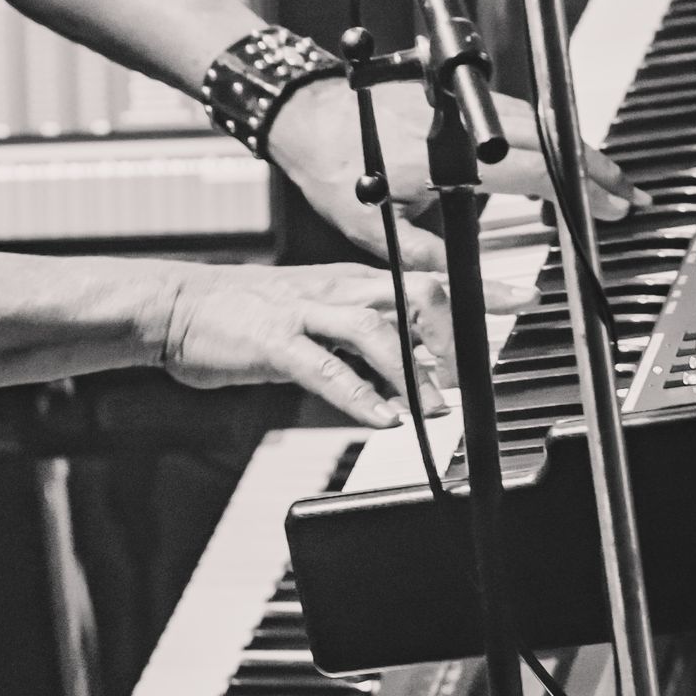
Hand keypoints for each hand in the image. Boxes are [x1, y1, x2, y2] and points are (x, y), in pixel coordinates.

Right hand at [162, 262, 453, 429]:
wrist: (175, 306)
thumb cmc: (241, 315)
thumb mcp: (313, 318)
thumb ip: (362, 340)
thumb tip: (411, 367)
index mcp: (349, 282)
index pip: (425, 277)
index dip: (476, 288)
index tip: (520, 297)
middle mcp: (335, 290)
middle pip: (413, 296)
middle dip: (453, 335)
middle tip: (472, 374)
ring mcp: (304, 313)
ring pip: (376, 330)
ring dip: (412, 371)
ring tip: (434, 407)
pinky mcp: (275, 343)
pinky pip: (326, 369)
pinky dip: (360, 396)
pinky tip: (382, 418)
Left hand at [264, 75, 644, 272]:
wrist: (307, 113)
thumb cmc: (333, 166)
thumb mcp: (376, 229)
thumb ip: (431, 258)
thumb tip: (479, 284)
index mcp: (444, 157)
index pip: (529, 169)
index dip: (576, 188)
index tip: (607, 205)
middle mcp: (459, 123)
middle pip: (546, 138)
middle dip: (594, 168)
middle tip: (627, 197)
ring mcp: (460, 103)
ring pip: (536, 122)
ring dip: (574, 151)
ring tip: (606, 182)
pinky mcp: (457, 97)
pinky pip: (517, 116)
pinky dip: (547, 137)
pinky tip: (561, 158)